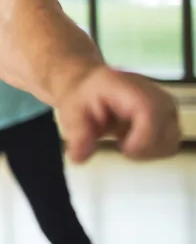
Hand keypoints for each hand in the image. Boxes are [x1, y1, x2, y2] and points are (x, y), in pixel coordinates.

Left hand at [56, 67, 180, 161]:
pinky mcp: (170, 120)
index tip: (122, 146)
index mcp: (132, 89)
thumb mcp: (72, 112)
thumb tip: (79, 156)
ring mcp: (167, 109)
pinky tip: (133, 138)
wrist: (91, 86)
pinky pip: (168, 146)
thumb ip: (78, 134)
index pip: (151, 115)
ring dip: (146, 151)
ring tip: (124, 138)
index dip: (141, 140)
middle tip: (118, 142)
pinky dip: (151, 150)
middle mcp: (157, 97)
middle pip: (166, 136)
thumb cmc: (85, 95)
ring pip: (170, 145)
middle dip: (140, 149)